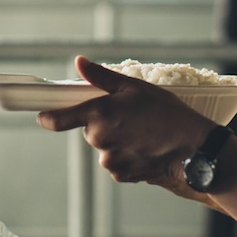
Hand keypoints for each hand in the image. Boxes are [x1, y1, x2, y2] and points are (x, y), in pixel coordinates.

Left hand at [36, 56, 216, 186]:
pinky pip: (115, 162)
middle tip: (127, 116)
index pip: (56, 120)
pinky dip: (126, 155)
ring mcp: (109, 159)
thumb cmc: (167, 112)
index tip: (43, 115)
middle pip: (88, 130)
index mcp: (98, 113)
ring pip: (103, 146)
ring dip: (115, 140)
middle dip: (102, 123)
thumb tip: (78, 62)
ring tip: (141, 132)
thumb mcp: (134, 87)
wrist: (192, 147)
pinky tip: (143, 147)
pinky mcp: (120, 175)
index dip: (47, 117)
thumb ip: (101, 77)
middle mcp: (99, 139)